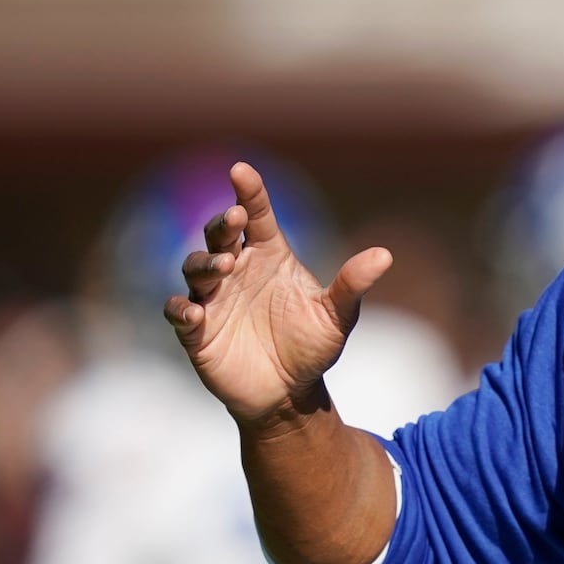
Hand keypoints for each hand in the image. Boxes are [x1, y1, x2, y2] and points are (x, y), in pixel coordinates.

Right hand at [163, 162, 391, 424]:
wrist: (291, 393)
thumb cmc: (313, 346)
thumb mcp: (338, 316)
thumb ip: (353, 284)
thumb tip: (385, 255)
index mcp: (270, 257)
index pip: (256, 216)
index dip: (248, 192)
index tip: (241, 170)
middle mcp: (238, 270)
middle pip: (220, 236)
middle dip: (221, 225)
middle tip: (233, 221)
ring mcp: (214, 298)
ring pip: (195, 267)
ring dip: (206, 263)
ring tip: (226, 267)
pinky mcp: (197, 330)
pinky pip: (178, 312)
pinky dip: (181, 308)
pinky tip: (194, 312)